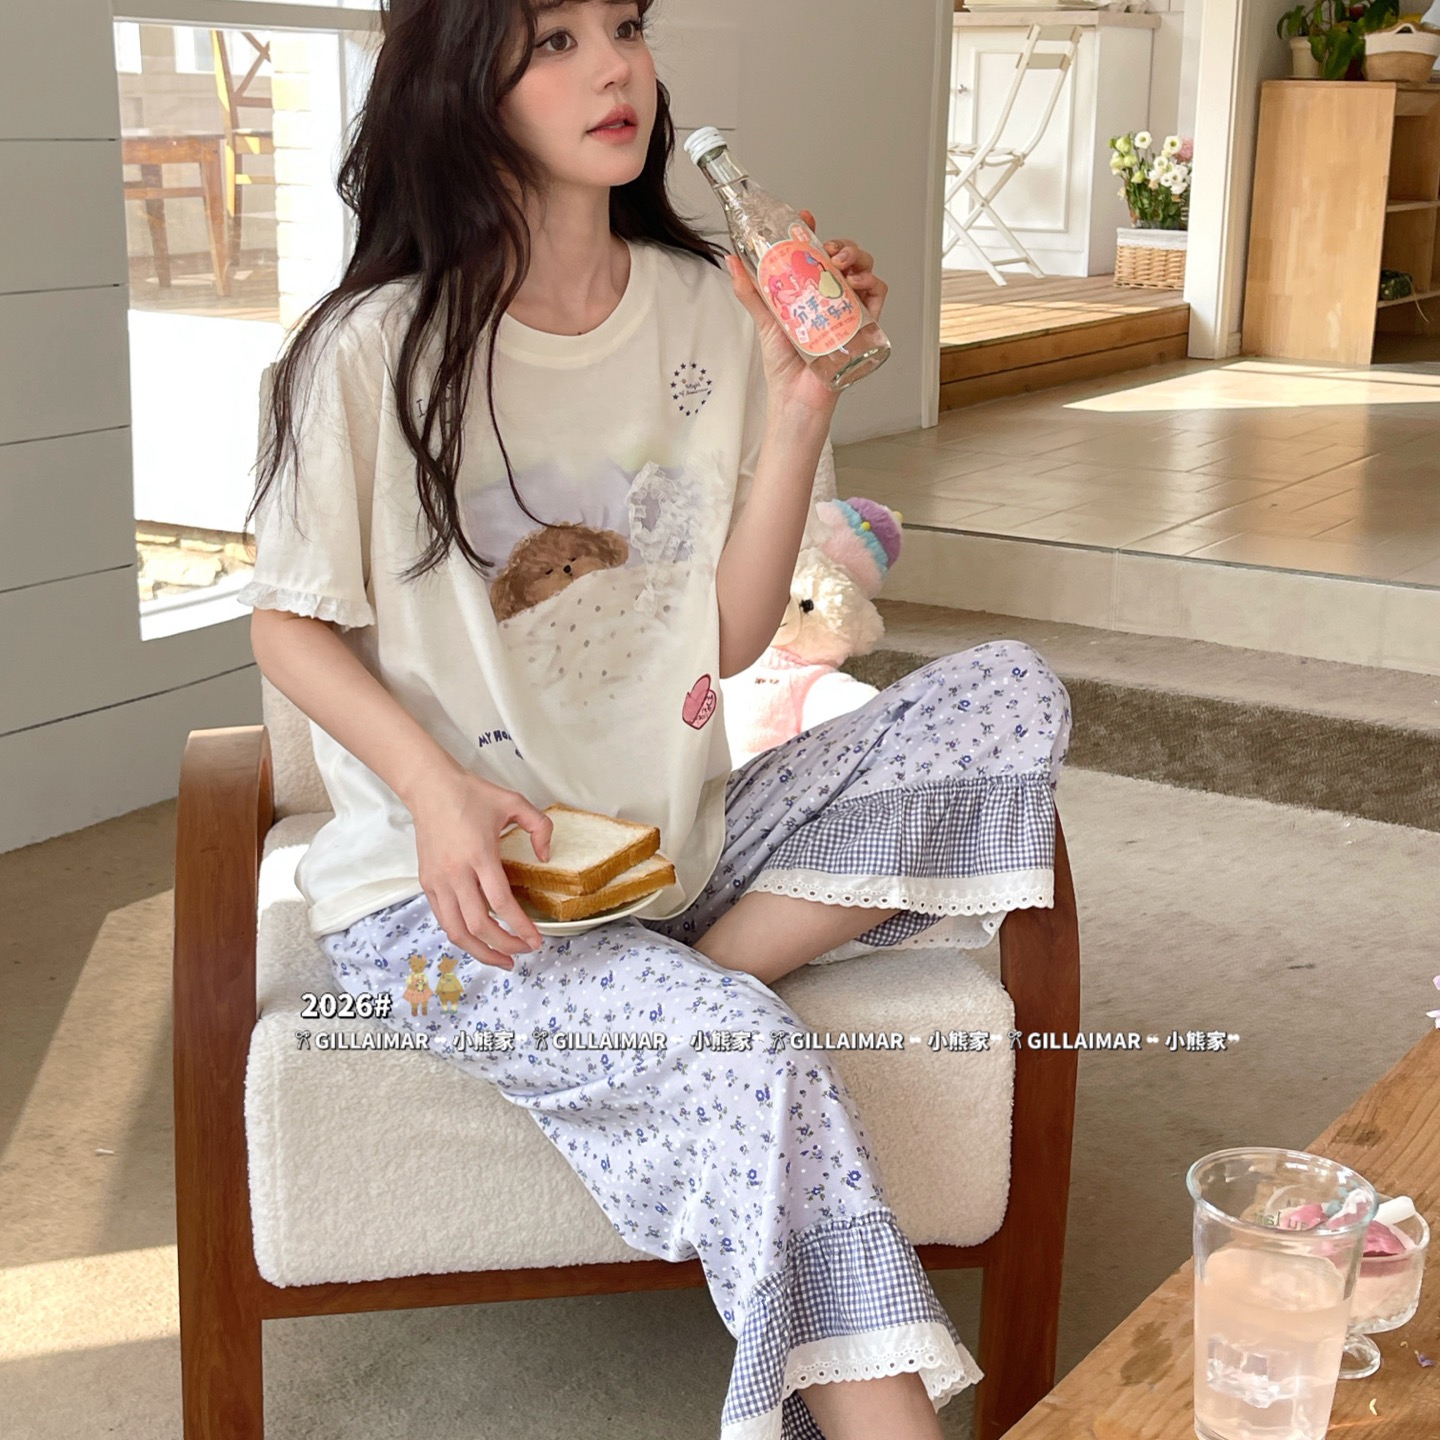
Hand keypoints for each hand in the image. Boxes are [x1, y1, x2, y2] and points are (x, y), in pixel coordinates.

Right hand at [406, 768, 554, 968]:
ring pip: (456, 931)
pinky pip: (444, 920)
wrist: (430, 787)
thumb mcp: (514, 802)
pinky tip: (479, 940)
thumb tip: (546, 857)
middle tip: (523, 951)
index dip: (520, 927)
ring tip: (501, 959)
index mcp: (478, 855)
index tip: (536, 941)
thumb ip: (540, 827)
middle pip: (478, 925)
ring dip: (480, 951)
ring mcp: (437, 881)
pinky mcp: (427, 883)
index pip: (500, 903)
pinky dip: (462, 935)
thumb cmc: (470, 794)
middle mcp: (455, 873)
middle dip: (504, 946)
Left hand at [725, 208, 887, 417]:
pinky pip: (878, 297)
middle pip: (845, 257)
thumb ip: (749, 291)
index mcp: (811, 291)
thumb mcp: (764, 320)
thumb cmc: (783, 365)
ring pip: (864, 270)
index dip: (815, 231)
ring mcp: (850, 310)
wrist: (796, 396)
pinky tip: (858, 284)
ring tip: (842, 266)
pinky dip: (873, 284)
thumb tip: (731, 261)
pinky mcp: (865, 326)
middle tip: (829, 251)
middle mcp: (833, 297)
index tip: (806, 217)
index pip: (817, 253)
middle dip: (842, 244)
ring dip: (858, 259)